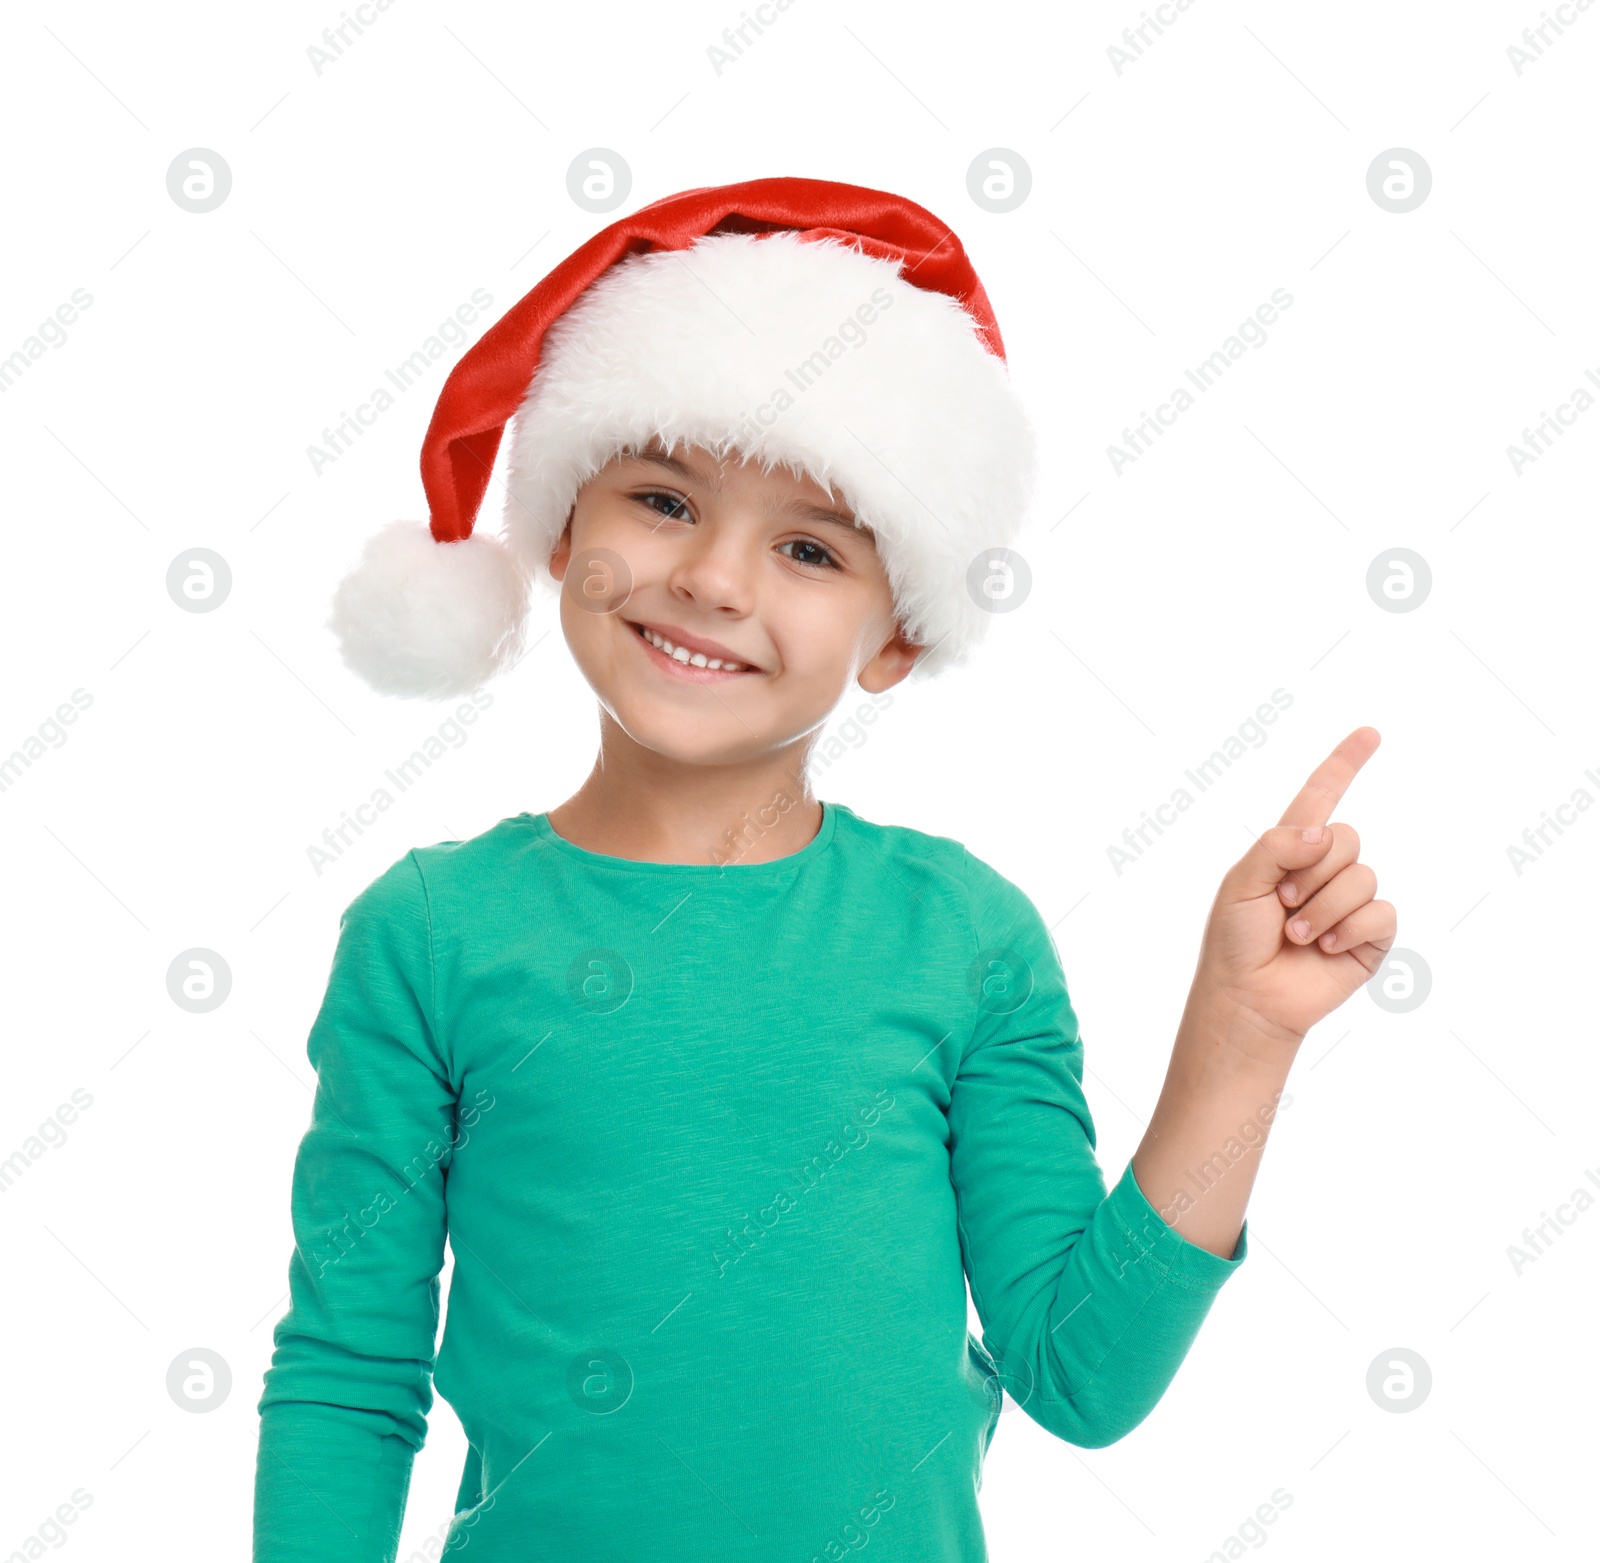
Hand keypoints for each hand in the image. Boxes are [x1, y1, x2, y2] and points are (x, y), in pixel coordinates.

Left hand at [1191, 726, 1396, 1054]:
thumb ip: (1277, 846)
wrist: (1249, 996)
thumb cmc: (1235, 940)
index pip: (1321, 797)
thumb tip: (1323, 832)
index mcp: (1290, 848)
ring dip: (1323, 907)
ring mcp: (1350, 902)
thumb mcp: (1241, 883)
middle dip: (1312, 872)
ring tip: (1295, 934)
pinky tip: (1323, 948)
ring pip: (1363, 876)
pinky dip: (1348, 929)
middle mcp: (1325, 869)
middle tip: (1282, 904)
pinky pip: (1380, 913)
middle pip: (1348, 838)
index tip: (1370, 733)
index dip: (1344, 764)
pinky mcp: (1370, 935)